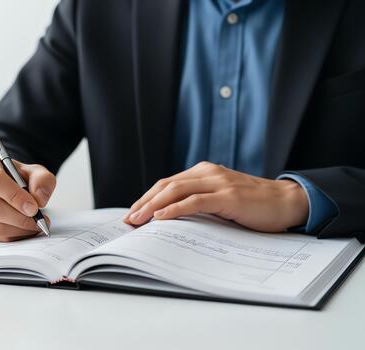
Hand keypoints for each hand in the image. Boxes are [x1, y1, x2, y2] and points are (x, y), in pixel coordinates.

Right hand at [0, 154, 54, 240]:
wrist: (4, 186)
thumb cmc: (15, 177)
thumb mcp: (33, 171)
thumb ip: (42, 179)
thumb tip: (39, 199)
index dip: (15, 196)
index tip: (33, 207)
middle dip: (20, 217)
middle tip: (39, 219)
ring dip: (19, 229)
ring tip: (36, 225)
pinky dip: (14, 236)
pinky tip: (25, 229)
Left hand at [123, 161, 308, 231]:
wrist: (287, 202)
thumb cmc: (253, 205)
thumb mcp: (220, 200)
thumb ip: (199, 203)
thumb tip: (170, 220)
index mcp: (203, 172)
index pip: (167, 184)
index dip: (146, 198)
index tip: (132, 214)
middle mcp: (207, 173)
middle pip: (166, 185)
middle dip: (143, 203)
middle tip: (128, 220)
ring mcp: (218, 182)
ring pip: (176, 190)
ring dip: (153, 206)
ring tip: (137, 220)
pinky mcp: (228, 196)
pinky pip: (195, 201)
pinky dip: (175, 209)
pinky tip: (161, 218)